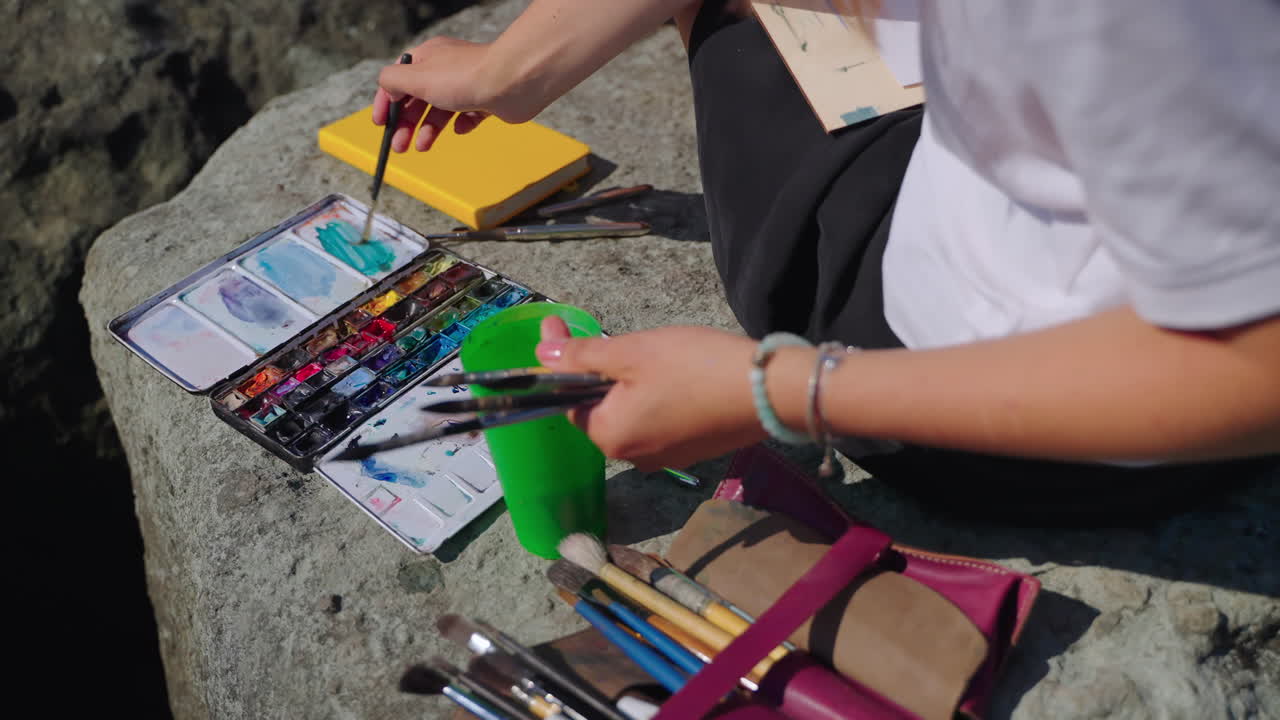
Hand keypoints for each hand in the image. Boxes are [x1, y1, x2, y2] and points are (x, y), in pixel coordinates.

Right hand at [372, 36, 501, 152]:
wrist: (512, 82)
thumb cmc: (465, 76)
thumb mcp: (417, 77)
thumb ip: (393, 81)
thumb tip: (387, 89)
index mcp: (427, 58)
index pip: (397, 79)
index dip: (385, 101)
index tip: (379, 123)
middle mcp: (446, 69)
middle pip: (418, 99)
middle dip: (405, 123)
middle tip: (399, 146)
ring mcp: (467, 85)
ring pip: (440, 111)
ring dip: (428, 130)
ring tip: (422, 147)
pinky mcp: (486, 101)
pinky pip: (468, 116)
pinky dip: (460, 125)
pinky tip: (459, 129)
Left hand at [536, 317, 767, 469]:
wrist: (770, 391)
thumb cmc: (696, 367)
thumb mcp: (631, 352)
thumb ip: (582, 356)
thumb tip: (542, 354)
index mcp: (610, 436)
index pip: (568, 401)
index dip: (563, 363)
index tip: (559, 325)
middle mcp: (633, 456)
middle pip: (602, 409)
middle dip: (602, 373)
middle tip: (617, 337)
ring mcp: (666, 457)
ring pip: (634, 414)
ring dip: (633, 384)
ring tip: (654, 352)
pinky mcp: (694, 450)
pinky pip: (663, 421)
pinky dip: (661, 397)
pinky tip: (681, 373)